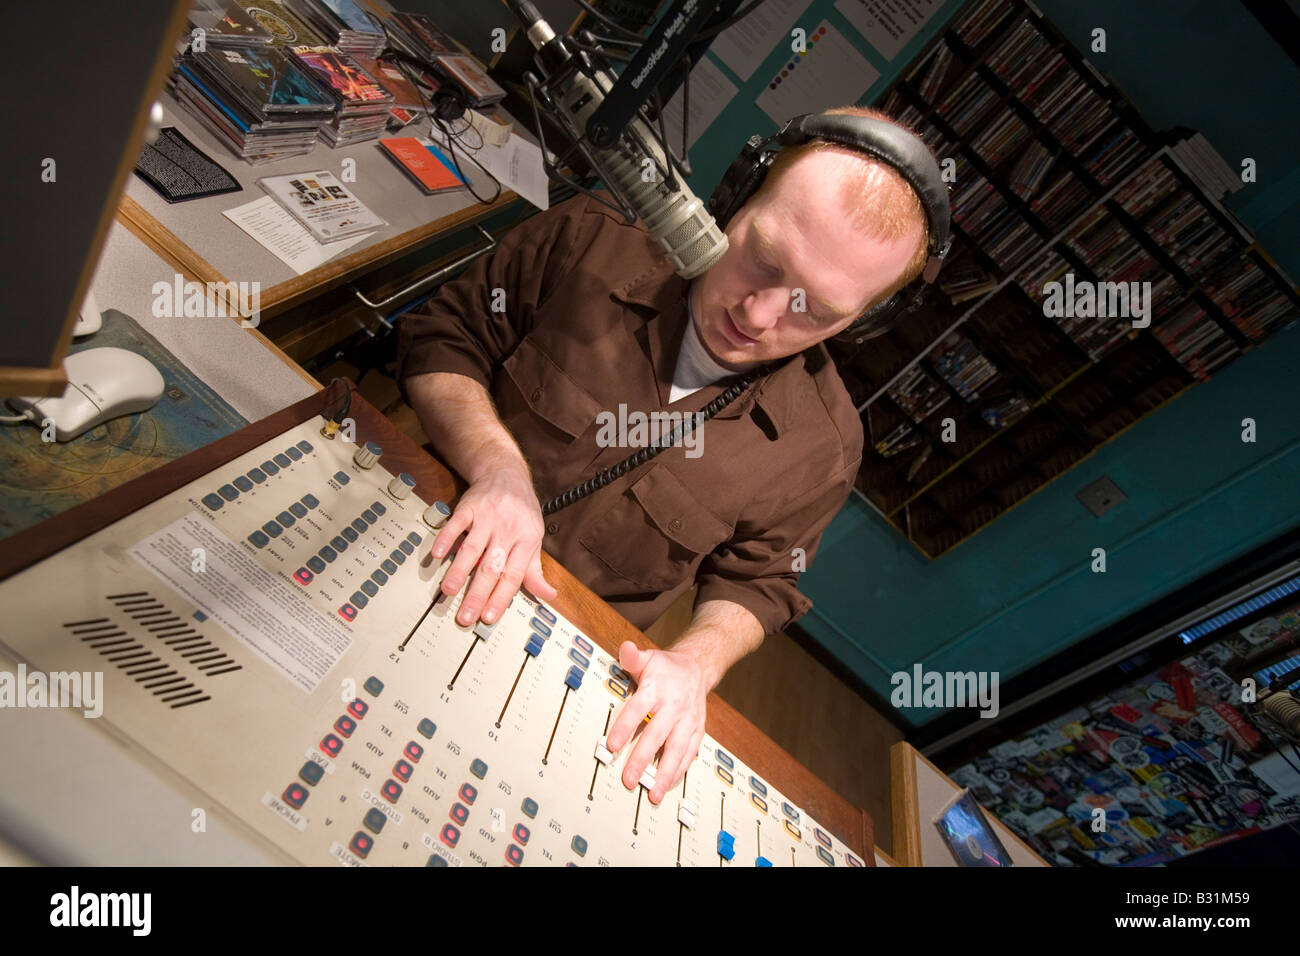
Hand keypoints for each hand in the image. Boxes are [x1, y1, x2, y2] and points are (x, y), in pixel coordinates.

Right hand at [431, 461, 557, 626]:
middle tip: (465, 615)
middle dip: (477, 594)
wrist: (506, 473)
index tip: (489, 617)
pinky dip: (446, 538)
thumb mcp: (534, 538)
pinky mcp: (469, 506)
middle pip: (491, 567)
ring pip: (472, 547)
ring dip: (459, 570)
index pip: (513, 575)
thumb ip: (535, 570)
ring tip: (449, 590)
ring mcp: (487, 517)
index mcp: (526, 540)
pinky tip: (437, 554)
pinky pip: (456, 523)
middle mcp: (507, 529)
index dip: (501, 598)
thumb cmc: (522, 511)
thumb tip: (548, 596)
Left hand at [606, 640, 707, 804]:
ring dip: (664, 773)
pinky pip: (689, 754)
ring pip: (676, 749)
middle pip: (657, 734)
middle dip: (642, 758)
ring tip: (652, 792)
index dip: (625, 727)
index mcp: (657, 687)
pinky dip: (678, 771)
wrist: (697, 668)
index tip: (612, 745)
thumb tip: (624, 649)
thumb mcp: (647, 658)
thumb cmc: (665, 668)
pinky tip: (666, 784)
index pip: (638, 708)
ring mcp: (688, 720)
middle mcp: (674, 706)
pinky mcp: (697, 730)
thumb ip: (632, 657)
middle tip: (628, 778)